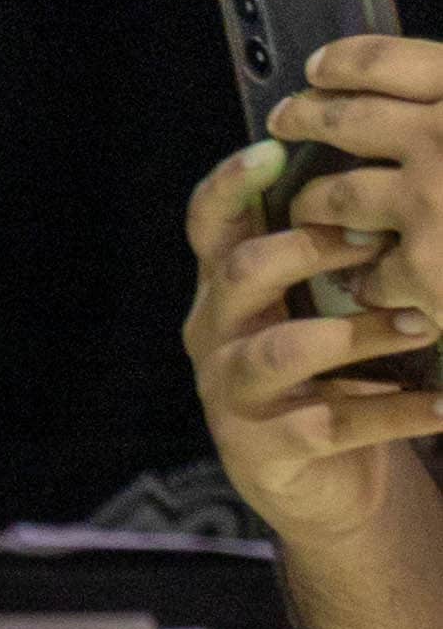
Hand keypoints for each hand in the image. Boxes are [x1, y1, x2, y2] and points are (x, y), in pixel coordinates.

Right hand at [182, 38, 442, 539]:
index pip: (209, 224)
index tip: (272, 148)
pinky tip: (442, 401)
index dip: (230, 185)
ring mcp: (236, 395)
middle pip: (239, 274)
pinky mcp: (267, 450)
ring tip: (425, 325)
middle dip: (308, 248)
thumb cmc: (335, 369)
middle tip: (375, 237)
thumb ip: (327, 244)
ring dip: (359, 331)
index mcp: (227, 290)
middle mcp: (217, 336)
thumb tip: (384, 164)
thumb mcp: (319, 301)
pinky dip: (394, 412)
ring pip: (284, 349)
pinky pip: (331, 424)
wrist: (325, 480)